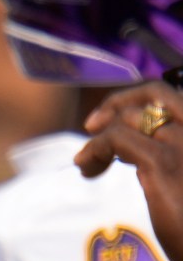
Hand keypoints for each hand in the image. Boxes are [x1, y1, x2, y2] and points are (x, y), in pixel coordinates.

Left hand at [77, 82, 182, 257]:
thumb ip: (172, 162)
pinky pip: (116, 138)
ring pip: (133, 114)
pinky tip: (86, 168)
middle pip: (158, 92)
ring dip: (102, 133)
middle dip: (120, 101)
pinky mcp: (163, 164)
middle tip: (93, 125)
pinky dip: (95, 148)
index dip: (140, 103)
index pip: (174, 97)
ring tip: (87, 160)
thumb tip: (141, 156)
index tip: (114, 122)